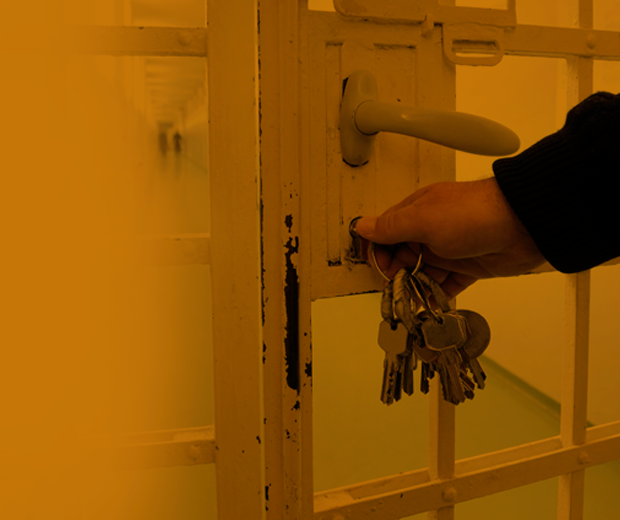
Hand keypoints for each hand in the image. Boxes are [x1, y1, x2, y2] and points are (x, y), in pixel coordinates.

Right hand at [354, 178, 545, 298]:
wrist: (524, 224)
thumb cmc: (472, 214)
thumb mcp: (422, 219)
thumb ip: (390, 227)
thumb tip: (361, 226)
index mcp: (416, 211)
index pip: (386, 233)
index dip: (380, 252)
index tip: (380, 269)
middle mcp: (430, 230)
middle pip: (403, 256)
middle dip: (398, 274)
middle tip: (399, 288)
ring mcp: (450, 249)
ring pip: (423, 273)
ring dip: (417, 288)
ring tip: (414, 302)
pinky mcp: (469, 266)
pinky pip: (447, 284)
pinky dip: (438, 295)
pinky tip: (432, 306)